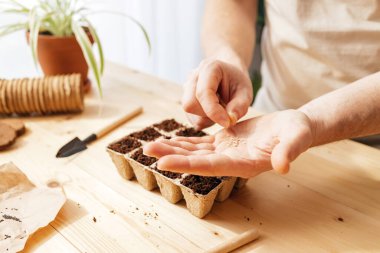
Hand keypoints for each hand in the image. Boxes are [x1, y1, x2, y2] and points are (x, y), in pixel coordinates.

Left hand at [144, 110, 314, 177]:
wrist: (293, 128)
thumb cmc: (296, 132)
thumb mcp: (296, 137)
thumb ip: (290, 151)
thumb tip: (283, 165)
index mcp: (245, 163)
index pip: (212, 166)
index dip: (188, 164)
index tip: (164, 163)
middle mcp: (231, 161)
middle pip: (196, 160)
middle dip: (171, 156)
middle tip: (146, 151)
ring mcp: (226, 152)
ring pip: (194, 151)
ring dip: (172, 148)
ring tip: (150, 145)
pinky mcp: (223, 142)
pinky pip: (200, 143)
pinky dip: (183, 141)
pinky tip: (169, 139)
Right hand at [182, 59, 252, 128]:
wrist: (229, 75)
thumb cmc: (237, 82)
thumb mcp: (246, 92)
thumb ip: (240, 106)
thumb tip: (229, 121)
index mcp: (209, 68)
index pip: (203, 93)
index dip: (213, 111)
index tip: (227, 123)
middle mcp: (193, 77)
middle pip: (191, 104)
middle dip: (209, 114)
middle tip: (226, 109)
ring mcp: (186, 89)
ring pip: (190, 113)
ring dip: (207, 117)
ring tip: (220, 108)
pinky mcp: (186, 101)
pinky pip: (191, 118)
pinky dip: (204, 119)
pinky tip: (214, 110)